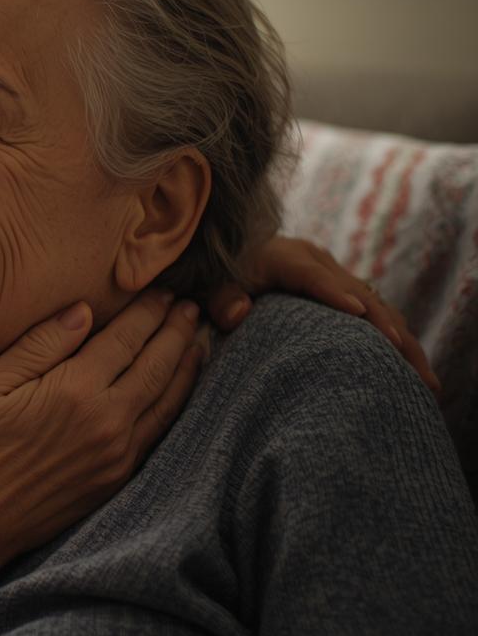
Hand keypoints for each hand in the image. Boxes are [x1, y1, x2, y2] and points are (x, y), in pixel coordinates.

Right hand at [0, 291, 200, 575]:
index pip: (126, 339)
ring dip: (186, 365)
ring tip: (197, 339)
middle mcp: (108, 422)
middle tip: (190, 306)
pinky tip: (176, 391)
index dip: (147, 312)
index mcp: (75, 391)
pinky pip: (159, 433)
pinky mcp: (115, 480)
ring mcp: (117, 455)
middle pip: (158, 366)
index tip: (161, 291)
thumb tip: (84, 310)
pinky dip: (176, 404)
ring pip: (169, 401)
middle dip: (177, 332)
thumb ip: (40, 344)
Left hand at [206, 236, 438, 394]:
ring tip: (426, 382)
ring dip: (403, 342)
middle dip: (387, 331)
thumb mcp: (209, 282)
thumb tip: (236, 314)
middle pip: (360, 295)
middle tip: (408, 366)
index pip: (312, 276)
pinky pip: (376, 314)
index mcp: (286, 256)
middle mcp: (318, 262)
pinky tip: (413, 369)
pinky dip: (395, 339)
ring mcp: (335, 275)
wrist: (228, 253)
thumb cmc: (217, 274)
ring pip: (378, 307)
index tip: (358, 314)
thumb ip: (219, 297)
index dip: (333, 293)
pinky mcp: (343, 289)